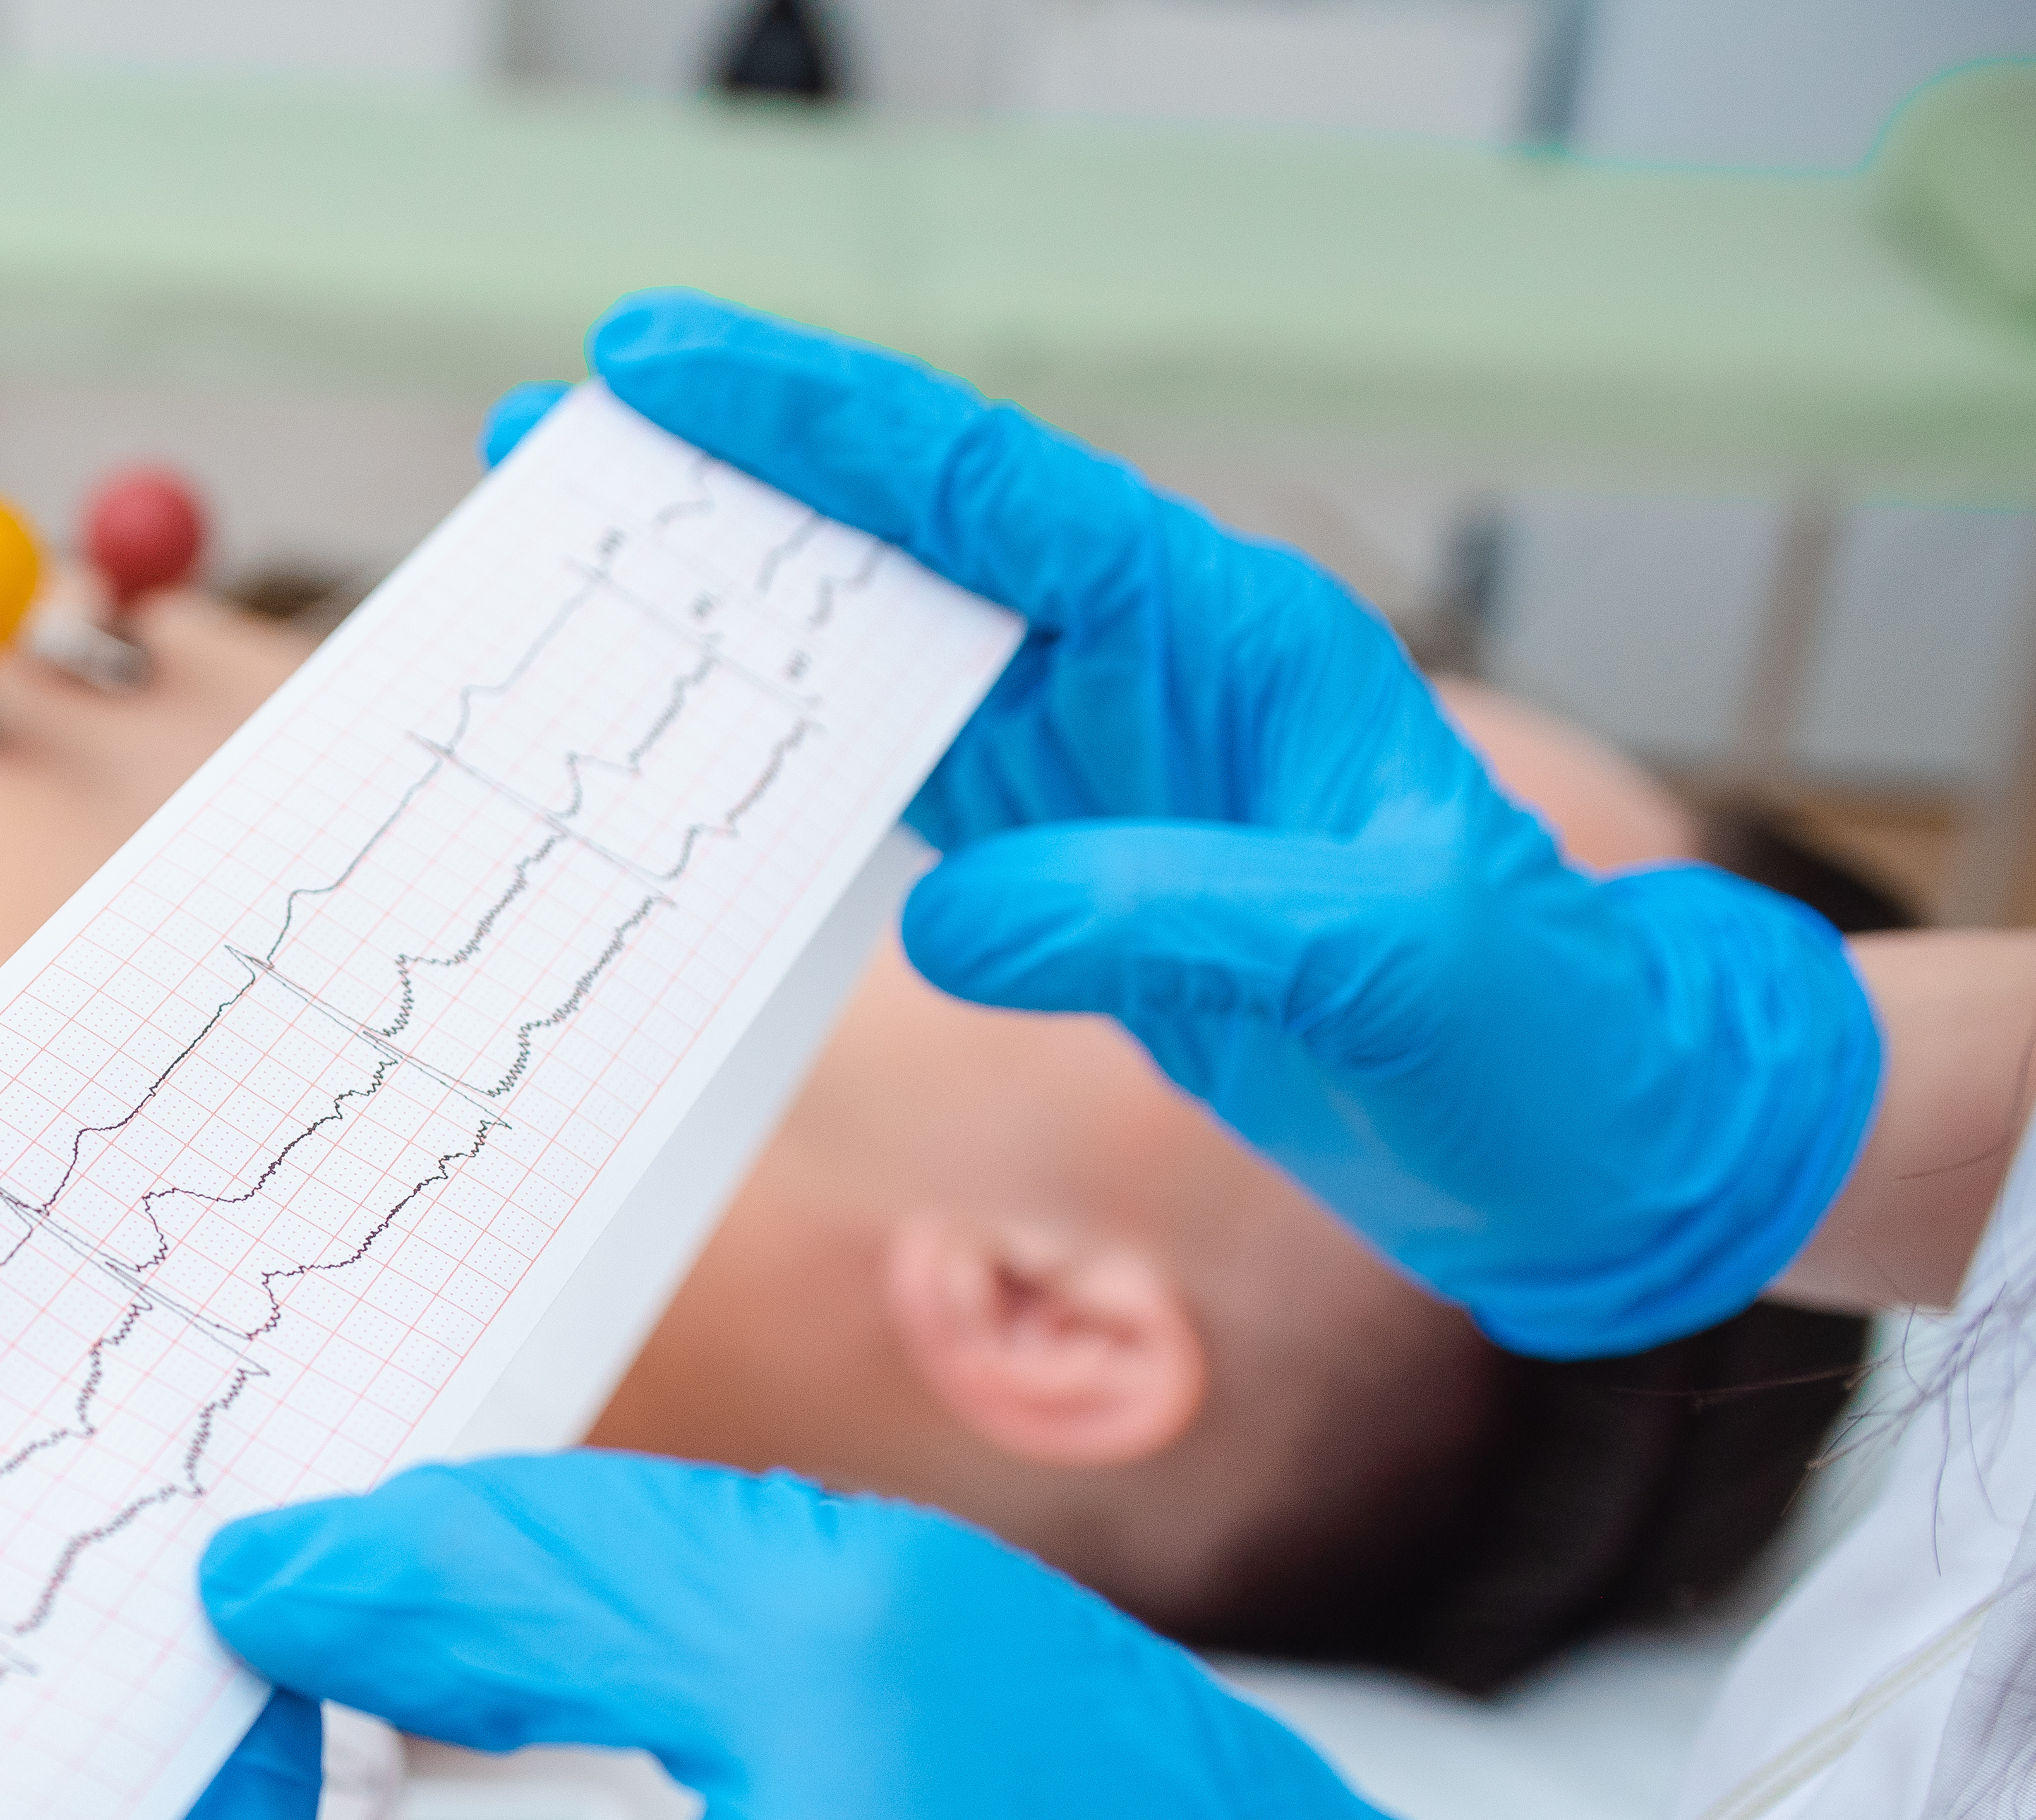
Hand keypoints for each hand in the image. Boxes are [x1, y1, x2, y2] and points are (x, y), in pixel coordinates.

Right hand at [495, 293, 1878, 1358]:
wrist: (1573, 1146)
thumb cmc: (1520, 1042)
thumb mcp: (1381, 972)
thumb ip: (1178, 925)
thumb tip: (964, 920)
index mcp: (1223, 638)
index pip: (989, 490)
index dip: (819, 422)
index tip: (659, 364)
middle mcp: (1147, 667)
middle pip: (906, 535)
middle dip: (730, 481)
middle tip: (554, 444)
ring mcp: (1101, 754)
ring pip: (884, 640)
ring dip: (736, 608)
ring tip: (579, 571)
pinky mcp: (1069, 848)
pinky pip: (897, 767)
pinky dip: (784, 747)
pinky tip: (687, 742)